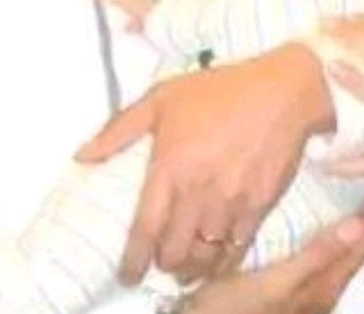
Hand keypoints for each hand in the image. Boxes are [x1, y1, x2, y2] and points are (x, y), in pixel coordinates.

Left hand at [77, 44, 333, 284]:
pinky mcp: (258, 208)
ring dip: (192, 267)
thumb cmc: (219, 90)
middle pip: (174, 253)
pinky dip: (223, 263)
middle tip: (161, 262)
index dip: (133, 261)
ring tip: (186, 266)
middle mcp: (197, 193)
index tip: (127, 274)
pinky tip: (216, 261)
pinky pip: (236, 251)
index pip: (144, 230)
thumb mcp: (163, 97)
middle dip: (164, 264)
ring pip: (204, 258)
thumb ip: (120, 129)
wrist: (282, 92)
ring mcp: (229, 204)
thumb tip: (81, 156)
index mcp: (169, 168)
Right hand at [185, 184, 363, 313]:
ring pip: (337, 254)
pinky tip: (307, 222)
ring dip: (345, 224)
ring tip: (344, 191)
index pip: (362, 244)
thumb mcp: (272, 284)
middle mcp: (320, 294)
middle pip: (354, 250)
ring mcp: (304, 295)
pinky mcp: (286, 292)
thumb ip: (315, 256)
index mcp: (323, 289)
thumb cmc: (232, 312)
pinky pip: (317, 258)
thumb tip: (359, 224)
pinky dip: (322, 235)